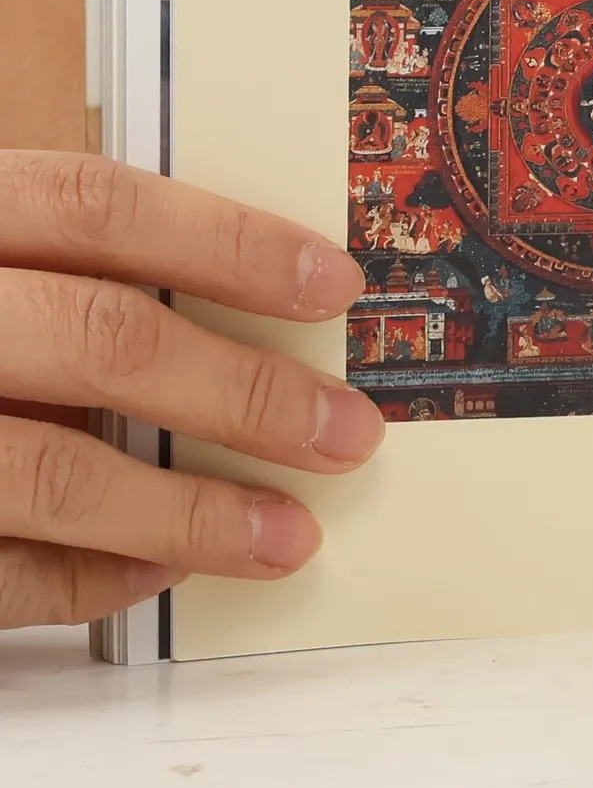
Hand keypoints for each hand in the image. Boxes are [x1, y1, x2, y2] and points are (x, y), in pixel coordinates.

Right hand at [0, 153, 379, 627]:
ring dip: (189, 513)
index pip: (95, 206)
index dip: (225, 241)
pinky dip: (88, 581)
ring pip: (51, 470)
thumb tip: (251, 299)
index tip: (332, 283)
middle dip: (243, 392)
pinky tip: (159, 576)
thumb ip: (62, 270)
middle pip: (100, 338)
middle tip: (346, 434)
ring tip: (287, 537)